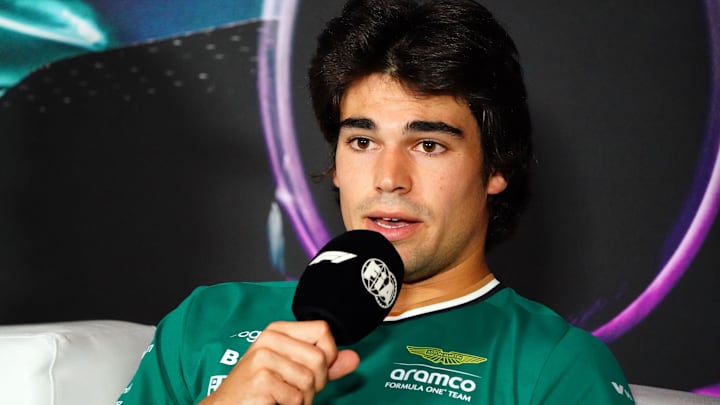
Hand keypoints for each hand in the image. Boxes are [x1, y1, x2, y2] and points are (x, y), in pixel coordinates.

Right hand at [198, 320, 359, 404]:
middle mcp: (269, 339)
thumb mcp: (293, 371)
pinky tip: (275, 403)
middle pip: (320, 358)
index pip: (323, 330)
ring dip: (304, 399)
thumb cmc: (260, 390)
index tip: (315, 370)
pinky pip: (296, 397)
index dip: (328, 354)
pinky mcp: (261, 379)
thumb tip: (354, 358)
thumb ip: (324, 365)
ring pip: (310, 380)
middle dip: (316, 383)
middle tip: (297, 391)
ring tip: (285, 398)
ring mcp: (263, 358)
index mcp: (278, 331)